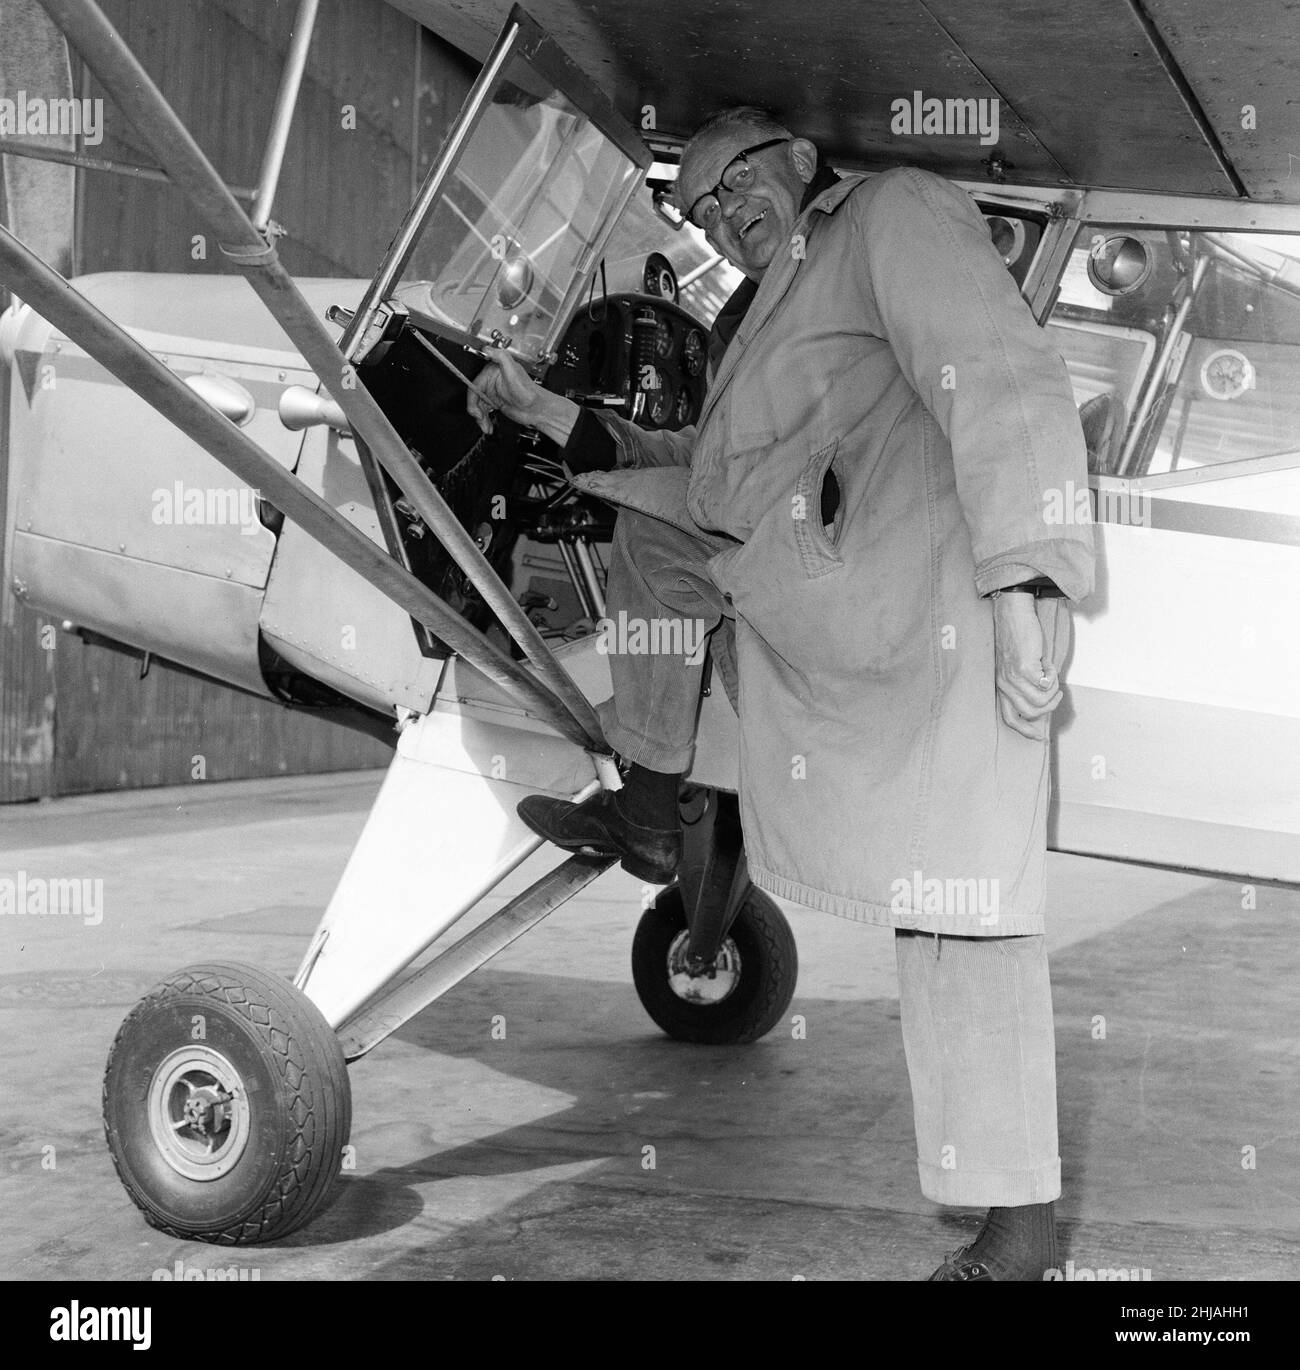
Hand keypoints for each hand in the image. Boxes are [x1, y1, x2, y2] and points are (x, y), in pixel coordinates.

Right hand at [466, 346, 545, 432]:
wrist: (538, 409)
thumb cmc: (529, 392)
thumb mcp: (514, 371)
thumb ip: (501, 356)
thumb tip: (486, 349)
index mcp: (493, 370)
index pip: (475, 384)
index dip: (473, 398)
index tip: (475, 408)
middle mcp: (491, 380)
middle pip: (474, 396)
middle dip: (476, 410)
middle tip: (480, 418)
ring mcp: (493, 392)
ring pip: (477, 405)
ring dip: (480, 418)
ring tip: (486, 426)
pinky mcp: (495, 402)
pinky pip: (483, 411)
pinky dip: (484, 420)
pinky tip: (488, 426)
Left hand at [992, 592, 1062, 740]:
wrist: (1013, 615)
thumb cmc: (1017, 638)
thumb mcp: (1015, 666)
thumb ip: (1024, 684)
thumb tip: (1042, 701)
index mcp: (1001, 686)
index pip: (1009, 718)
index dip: (1025, 730)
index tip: (1039, 737)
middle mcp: (1004, 684)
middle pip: (1029, 713)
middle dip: (1049, 707)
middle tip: (1056, 693)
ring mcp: (1013, 677)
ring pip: (1040, 701)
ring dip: (1052, 689)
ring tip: (1051, 673)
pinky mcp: (1025, 668)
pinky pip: (1046, 684)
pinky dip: (1052, 676)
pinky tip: (1047, 663)